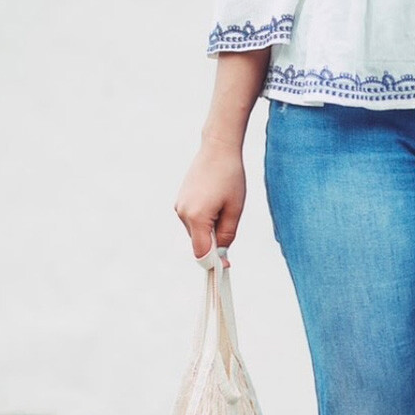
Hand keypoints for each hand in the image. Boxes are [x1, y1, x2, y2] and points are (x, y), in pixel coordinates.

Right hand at [174, 133, 246, 267]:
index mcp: (197, 217)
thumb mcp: (235, 210)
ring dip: (210, 231)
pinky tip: (215, 202)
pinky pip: (193, 221)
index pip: (202, 253)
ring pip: (196, 233)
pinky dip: (204, 221)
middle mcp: (183, 214)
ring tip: (223, 207)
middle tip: (230, 225)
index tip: (227, 265)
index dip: (214, 263)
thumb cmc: (230, 178)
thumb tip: (221, 253)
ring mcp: (179, 207)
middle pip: (199, 244)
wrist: (217, 149)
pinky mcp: (180, 201)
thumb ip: (227, 235)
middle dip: (214, 244)